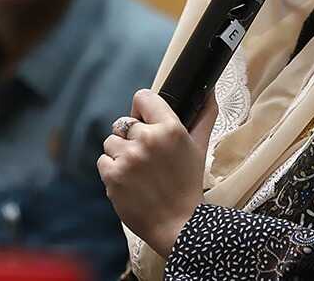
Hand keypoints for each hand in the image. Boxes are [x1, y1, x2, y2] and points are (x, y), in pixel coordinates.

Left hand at [98, 89, 217, 257]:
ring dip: (120, 154)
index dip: (142, 109)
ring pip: (111, 142)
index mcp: (170, 128)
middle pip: (124, 122)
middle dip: (132, 137)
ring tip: (138, 170)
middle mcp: (147, 139)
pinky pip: (103, 161)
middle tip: (147, 156)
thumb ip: (205, 115)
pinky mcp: (112, 176)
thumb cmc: (189, 183)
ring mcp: (128, 158)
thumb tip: (210, 89)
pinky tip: (129, 181)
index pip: (143, 97)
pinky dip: (112, 170)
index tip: (145, 121)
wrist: (178, 223)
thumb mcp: (200, 146)